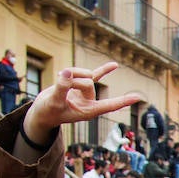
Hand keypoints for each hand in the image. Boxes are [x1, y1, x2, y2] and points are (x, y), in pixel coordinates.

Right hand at [22, 63, 141, 143]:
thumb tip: (67, 72)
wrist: (41, 111)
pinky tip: (115, 65)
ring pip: (84, 74)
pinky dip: (104, 70)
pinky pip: (94, 75)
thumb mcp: (53, 101)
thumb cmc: (47, 112)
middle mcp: (90, 102)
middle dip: (72, 81)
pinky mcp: (80, 85)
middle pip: (88, 82)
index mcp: (88, 111)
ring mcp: (86, 93)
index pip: (108, 105)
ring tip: (59, 82)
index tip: (137, 98)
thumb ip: (61, 88)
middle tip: (60, 92)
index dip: (121, 101)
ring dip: (71, 74)